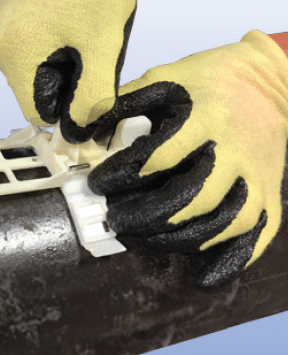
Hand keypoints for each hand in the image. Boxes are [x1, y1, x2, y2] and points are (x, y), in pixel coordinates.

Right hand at [0, 0, 145, 141]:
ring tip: (77, 37)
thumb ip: (92, 101)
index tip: (89, 93)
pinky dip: (48, 55)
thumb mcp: (103, 50)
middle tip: (87, 53)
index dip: (67, 108)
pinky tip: (65, 32)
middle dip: (64, 85)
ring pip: (30, 76)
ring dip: (57, 70)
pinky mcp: (2, 22)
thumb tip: (78, 132)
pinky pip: (26, 57)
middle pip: (32, 93)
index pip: (37, 111)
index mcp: (14, 50)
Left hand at [88, 30, 287, 289]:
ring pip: (218, 224)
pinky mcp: (272, 196)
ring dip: (173, 241)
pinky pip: (255, 238)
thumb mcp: (167, 77)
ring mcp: (257, 179)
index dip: (121, 176)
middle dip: (144, 216)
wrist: (273, 79)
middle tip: (114, 219)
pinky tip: (200, 276)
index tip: (97, 184)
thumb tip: (86, 130)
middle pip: (189, 198)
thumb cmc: (212, 78)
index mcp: (206, 119)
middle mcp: (235, 153)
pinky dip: (228, 262)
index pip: (158, 158)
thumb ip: (127, 103)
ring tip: (139, 241)